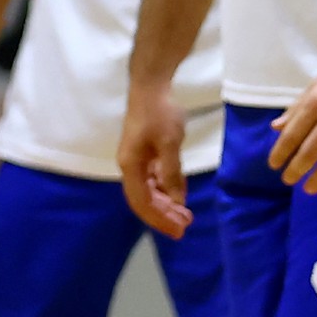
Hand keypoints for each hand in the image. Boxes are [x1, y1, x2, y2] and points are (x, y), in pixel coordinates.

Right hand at [118, 81, 191, 237]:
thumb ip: (171, 173)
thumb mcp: (169, 144)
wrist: (150, 86)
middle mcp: (129, 165)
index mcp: (130, 165)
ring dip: (165, 203)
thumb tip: (176, 200)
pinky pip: (153, 178)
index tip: (178, 231)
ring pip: (149, 190)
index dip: (159, 219)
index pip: (142, 202)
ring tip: (185, 214)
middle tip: (186, 225)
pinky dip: (165, 189)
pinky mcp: (144, 152)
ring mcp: (136, 159)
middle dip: (164, 214)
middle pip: (144, 199)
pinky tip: (179, 193)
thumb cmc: (158, 113)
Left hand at [269, 47, 316, 193]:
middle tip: (289, 181)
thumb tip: (276, 128)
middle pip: (311, 151)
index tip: (274, 165)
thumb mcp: (316, 85)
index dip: (281, 152)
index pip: (292, 134)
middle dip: (297, 169)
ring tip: (310, 188)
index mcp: (315, 102)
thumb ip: (296, 108)